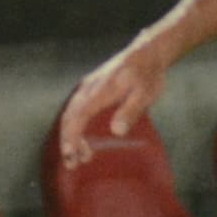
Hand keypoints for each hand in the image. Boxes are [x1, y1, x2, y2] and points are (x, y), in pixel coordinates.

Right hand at [62, 31, 175, 157]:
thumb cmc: (148, 74)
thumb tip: (116, 131)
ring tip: (82, 157)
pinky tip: (85, 140)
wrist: (148, 52)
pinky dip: (77, 126)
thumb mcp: (145, 94)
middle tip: (73, 164)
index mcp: (100, 91)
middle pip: (69, 117)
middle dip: (68, 141)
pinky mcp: (91, 89)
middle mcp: (88, 88)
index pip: (78, 116)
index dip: (71, 136)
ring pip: (72, 114)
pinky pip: (77, 109)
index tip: (70, 154)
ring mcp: (88, 87)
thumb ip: (130, 112)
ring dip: (72, 136)